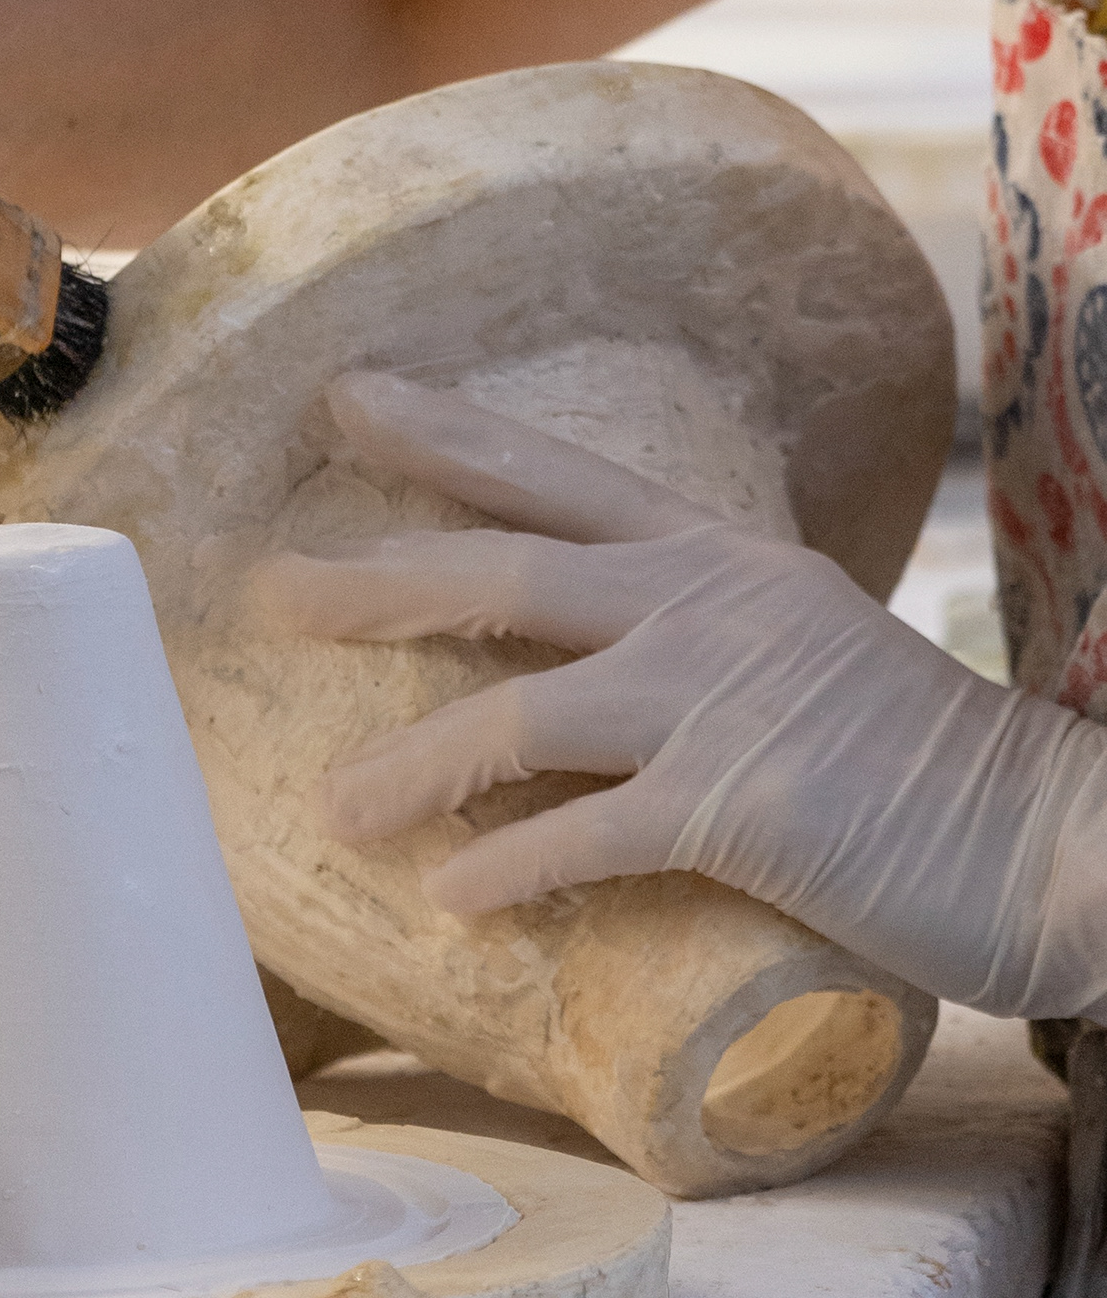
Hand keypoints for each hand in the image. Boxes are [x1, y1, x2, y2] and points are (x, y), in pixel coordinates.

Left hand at [255, 370, 1106, 1019]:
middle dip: (375, 579)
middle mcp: (704, 607)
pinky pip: (583, 838)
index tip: (347, 397)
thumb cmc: (914, 758)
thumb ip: (699, 638)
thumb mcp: (800, 650)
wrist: (1048, 836)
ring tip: (335, 812)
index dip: (449, 432)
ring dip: (411, 764)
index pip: (561, 475)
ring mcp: (716, 701)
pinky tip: (450, 900)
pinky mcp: (735, 808)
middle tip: (268, 589)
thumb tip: (593, 667)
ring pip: (517, 715)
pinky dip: (506, 869)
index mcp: (718, 560)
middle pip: (503, 570)